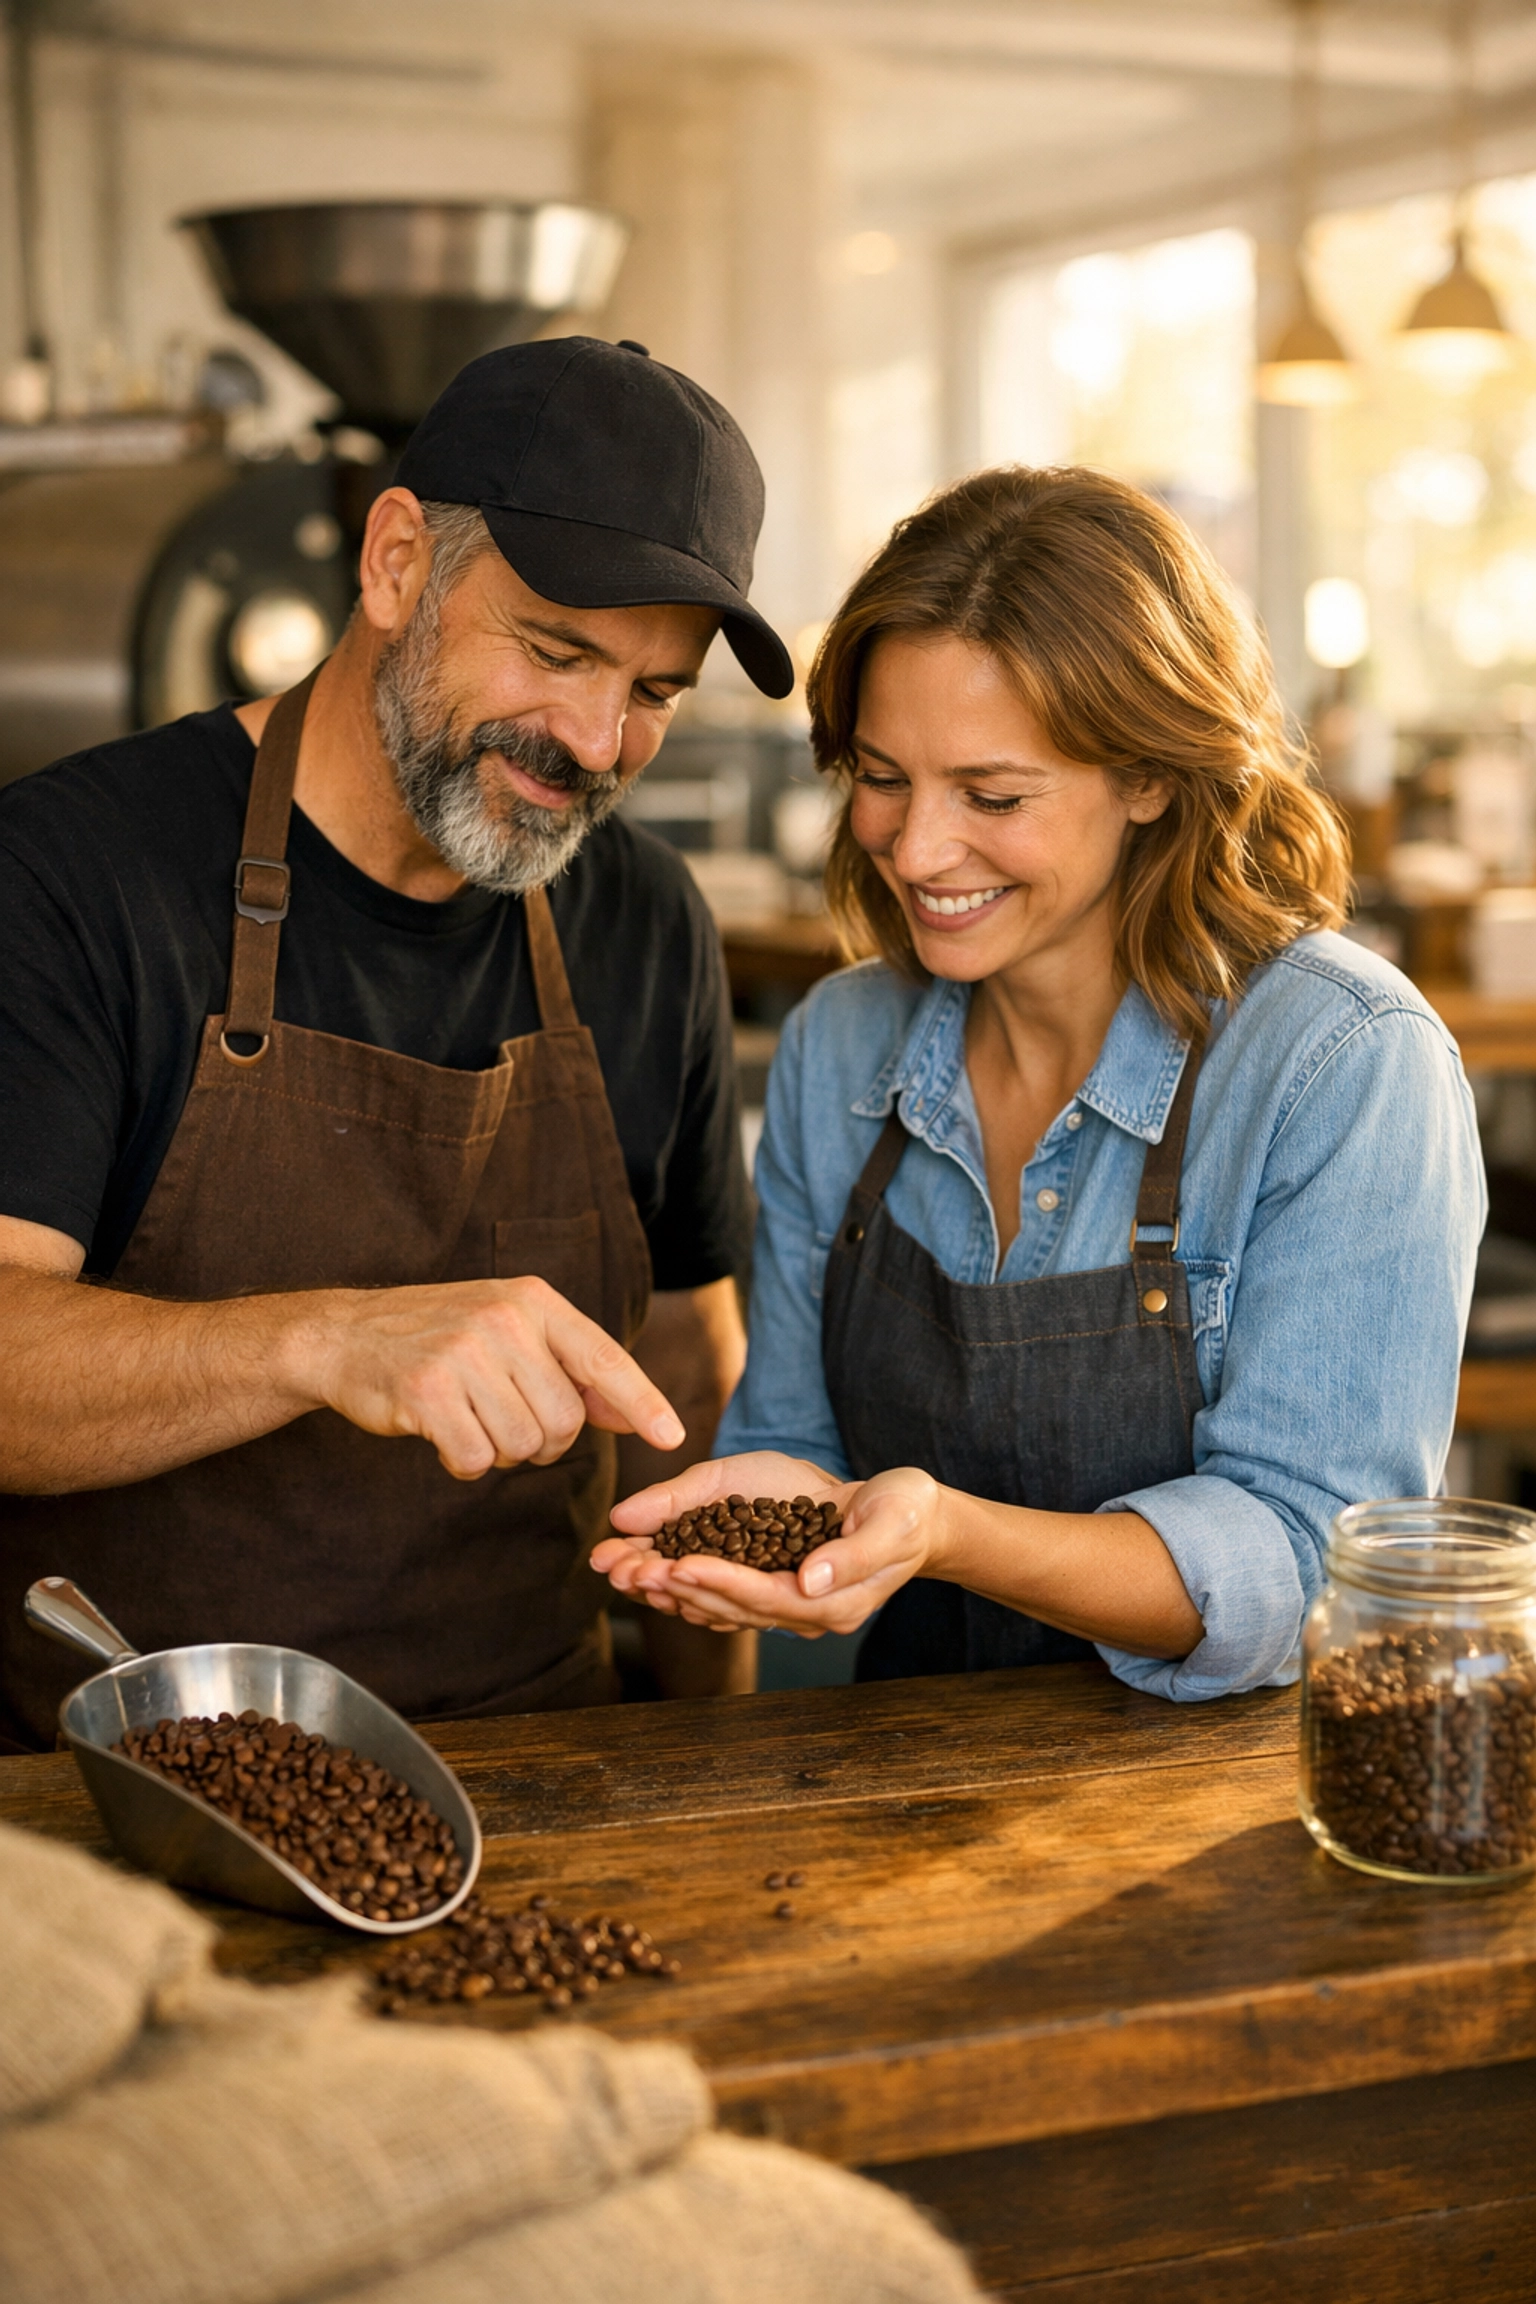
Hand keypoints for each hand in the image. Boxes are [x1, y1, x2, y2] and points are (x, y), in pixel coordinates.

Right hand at [294, 1275, 684, 1478]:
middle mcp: (504, 1320)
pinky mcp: (427, 1393)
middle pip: (564, 1421)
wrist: (346, 1335)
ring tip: (468, 1418)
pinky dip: (463, 1462)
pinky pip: (475, 1460)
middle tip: (502, 1419)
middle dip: (541, 1440)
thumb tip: (632, 1415)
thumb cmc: (438, 1336)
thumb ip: (570, 1369)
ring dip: (499, 1451)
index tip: (673, 1437)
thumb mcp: (510, 1330)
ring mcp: (464, 1354)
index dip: (643, 1402)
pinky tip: (442, 1435)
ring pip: (522, 1445)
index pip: (604, 1358)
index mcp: (533, 1300)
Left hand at [594, 1452, 946, 1635]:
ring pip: (720, 1606)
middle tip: (629, 1568)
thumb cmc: (905, 1512)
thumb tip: (808, 1580)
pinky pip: (723, 1595)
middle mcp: (806, 1613)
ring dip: (670, 1590)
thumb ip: (853, 1554)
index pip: (766, 1597)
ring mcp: (790, 1606)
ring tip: (624, 1569)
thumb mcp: (893, 1521)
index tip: (677, 1564)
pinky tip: (650, 1571)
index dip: (720, 1582)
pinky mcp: (775, 1589)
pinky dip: (686, 1583)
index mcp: (834, 1603)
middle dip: (678, 1588)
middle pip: (733, 1608)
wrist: (911, 1516)